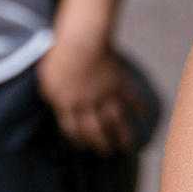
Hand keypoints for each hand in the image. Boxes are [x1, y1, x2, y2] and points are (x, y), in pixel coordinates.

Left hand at [37, 33, 150, 152]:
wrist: (81, 40)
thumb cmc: (59, 55)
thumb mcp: (46, 76)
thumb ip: (49, 92)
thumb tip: (51, 101)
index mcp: (67, 103)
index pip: (72, 128)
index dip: (78, 139)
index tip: (84, 146)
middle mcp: (87, 104)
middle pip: (95, 130)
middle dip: (101, 143)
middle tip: (106, 151)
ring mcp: (105, 94)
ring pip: (116, 121)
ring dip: (123, 135)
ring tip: (129, 145)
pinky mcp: (119, 83)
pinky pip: (132, 99)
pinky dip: (141, 108)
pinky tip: (146, 116)